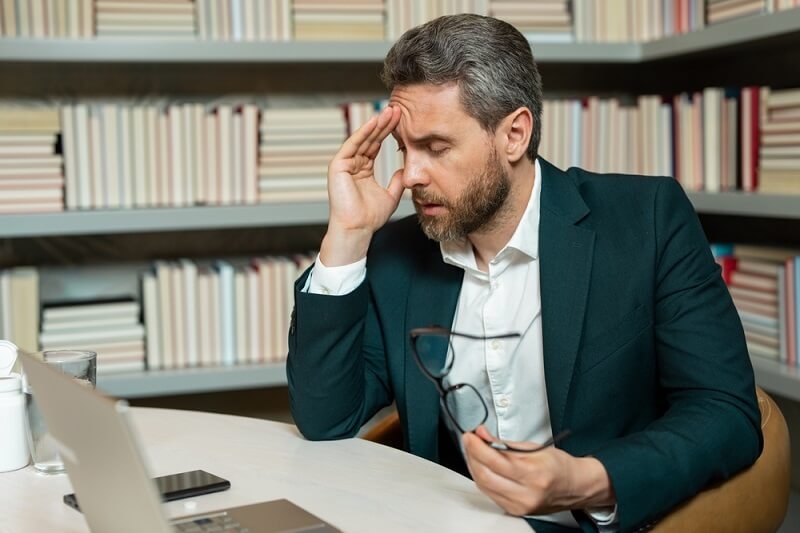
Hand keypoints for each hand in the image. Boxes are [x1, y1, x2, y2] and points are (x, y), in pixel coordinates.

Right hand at [320, 106, 403, 265]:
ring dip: (376, 125)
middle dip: (384, 124)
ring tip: (390, 112)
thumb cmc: (370, 218)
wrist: (357, 229)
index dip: (389, 133)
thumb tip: (405, 171)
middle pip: (370, 139)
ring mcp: (344, 164)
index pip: (377, 145)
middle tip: (398, 109)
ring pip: (362, 139)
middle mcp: (353, 164)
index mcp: (363, 169)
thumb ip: (397, 182)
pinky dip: (363, 133)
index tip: (403, 120)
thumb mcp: (391, 196)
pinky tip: (375, 122)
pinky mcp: (338, 166)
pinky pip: (352, 145)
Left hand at [463, 426, 614, 516]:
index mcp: (534, 474)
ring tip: (474, 451)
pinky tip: (482, 466)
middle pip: (486, 476)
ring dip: (474, 466)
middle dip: (472, 455)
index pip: (496, 461)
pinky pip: (489, 493)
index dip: (477, 447)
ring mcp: (520, 506)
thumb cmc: (558, 465)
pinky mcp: (514, 511)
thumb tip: (482, 435)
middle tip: (469, 441)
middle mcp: (527, 494)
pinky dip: (482, 478)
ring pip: (484, 486)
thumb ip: (504, 442)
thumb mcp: (534, 447)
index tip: (470, 436)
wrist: (575, 486)